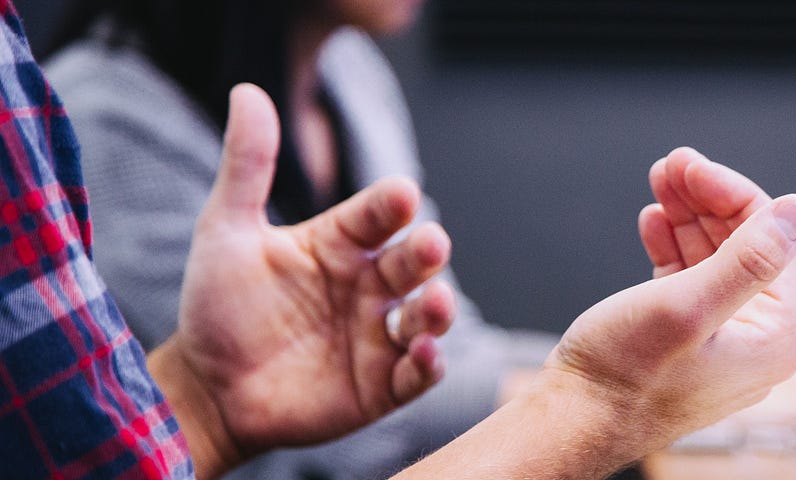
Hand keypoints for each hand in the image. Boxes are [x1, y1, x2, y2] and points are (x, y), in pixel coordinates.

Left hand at [148, 84, 455, 477]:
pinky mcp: (381, 386)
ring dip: (438, 308)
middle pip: (412, 262)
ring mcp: (378, 336)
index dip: (391, 204)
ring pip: (427, 315)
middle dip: (426, 252)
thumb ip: (247, 165)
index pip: (378, 215)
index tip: (400, 193)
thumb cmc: (217, 307)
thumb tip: (248, 90)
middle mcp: (368, 285)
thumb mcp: (225, 231)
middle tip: (430, 244)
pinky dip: (428, 364)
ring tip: (435, 303)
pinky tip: (423, 353)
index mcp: (340, 244)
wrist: (205, 391)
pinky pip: (416, 373)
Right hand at [395, 148, 795, 478]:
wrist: (572, 421)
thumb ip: (749, 258)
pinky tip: (653, 222)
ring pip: (716, 257)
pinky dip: (673, 245)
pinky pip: (691, 279)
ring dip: (689, 215)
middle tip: (672, 164)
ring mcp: (721, 340)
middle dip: (709, 200)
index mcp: (774, 337)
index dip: (735, 195)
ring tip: (659, 181)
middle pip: (747, 245)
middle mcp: (756, 341)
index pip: (776, 242)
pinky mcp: (686, 339)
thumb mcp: (688, 306)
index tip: (692, 167)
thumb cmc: (624, 376)